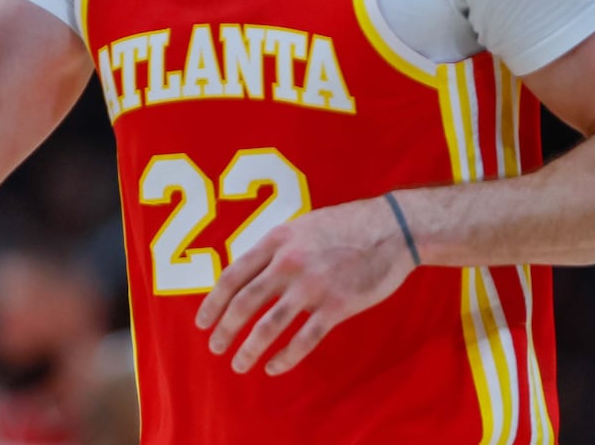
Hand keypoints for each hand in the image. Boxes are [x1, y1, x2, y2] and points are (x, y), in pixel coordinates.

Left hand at [194, 196, 416, 375]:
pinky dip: (285, 358)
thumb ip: (275, 248)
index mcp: (277, 240)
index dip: (213, 302)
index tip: (202, 322)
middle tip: (215, 347)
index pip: (233, 275)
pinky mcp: (337, 306)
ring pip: (269, 325)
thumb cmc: (345, 225)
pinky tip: (273, 368)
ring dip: (249, 349)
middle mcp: (289, 263)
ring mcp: (313, 286)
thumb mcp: (301, 225)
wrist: (392, 228)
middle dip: (225, 329)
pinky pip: (304, 339)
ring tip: (238, 364)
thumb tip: (248, 274)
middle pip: (244, 303)